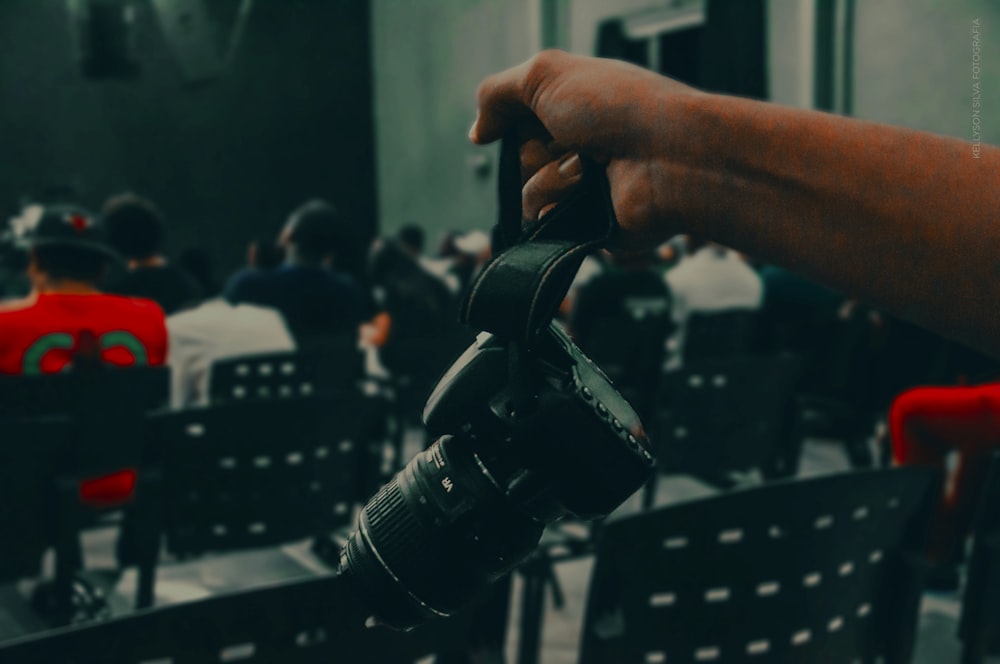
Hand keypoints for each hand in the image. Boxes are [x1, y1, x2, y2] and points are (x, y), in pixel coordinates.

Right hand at [470, 50, 702, 251]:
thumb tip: (478, 131)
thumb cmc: (621, 108)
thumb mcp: (546, 75)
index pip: (518, 121)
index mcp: (575, 108)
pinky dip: (560, 209)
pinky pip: (547, 226)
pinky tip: (588, 194)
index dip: (518, 120)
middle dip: (536, 152)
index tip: (537, 116)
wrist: (670, 160)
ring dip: (550, 180)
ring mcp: (586, 188)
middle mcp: (581, 147)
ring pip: (529, 195)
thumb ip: (497, 94)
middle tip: (572, 141)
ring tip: (588, 169)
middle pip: (520, 161)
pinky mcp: (589, 224)